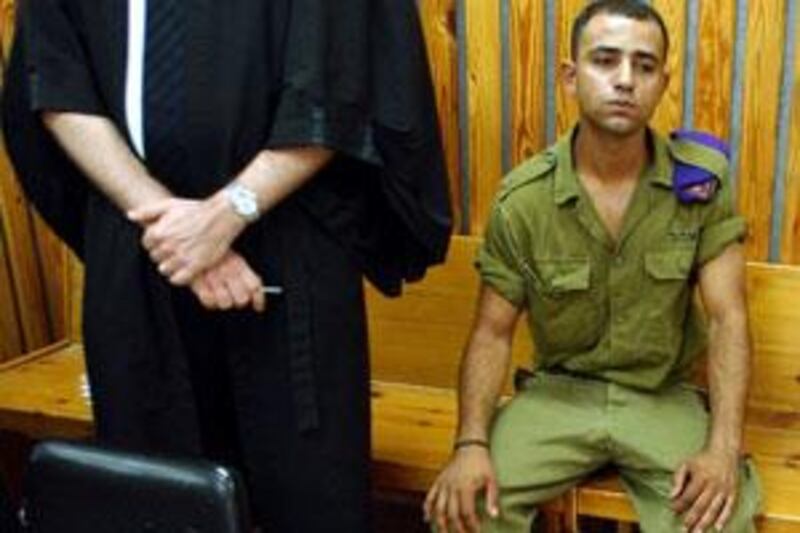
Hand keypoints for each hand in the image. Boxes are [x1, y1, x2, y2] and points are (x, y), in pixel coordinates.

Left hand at [129, 194, 246, 284]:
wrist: (221, 216)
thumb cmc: (196, 209)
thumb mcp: (170, 205)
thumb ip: (147, 211)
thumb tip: (129, 215)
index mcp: (159, 232)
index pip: (146, 245)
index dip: (155, 242)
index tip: (166, 240)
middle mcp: (167, 246)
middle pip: (155, 258)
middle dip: (163, 254)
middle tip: (175, 248)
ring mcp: (181, 257)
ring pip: (164, 269)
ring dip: (170, 265)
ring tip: (180, 258)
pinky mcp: (194, 266)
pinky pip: (177, 279)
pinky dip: (178, 276)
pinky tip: (185, 269)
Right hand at [190, 251, 265, 312]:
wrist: (188, 244)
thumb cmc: (210, 251)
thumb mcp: (231, 256)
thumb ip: (244, 273)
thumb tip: (256, 291)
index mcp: (238, 264)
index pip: (255, 285)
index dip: (259, 299)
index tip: (259, 307)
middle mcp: (227, 271)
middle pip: (242, 298)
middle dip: (239, 301)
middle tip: (235, 298)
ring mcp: (213, 278)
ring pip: (226, 303)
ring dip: (224, 302)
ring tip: (220, 295)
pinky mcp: (198, 283)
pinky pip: (209, 302)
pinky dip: (210, 302)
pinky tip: (209, 295)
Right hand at [423, 446, 498, 532]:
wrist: (470, 445)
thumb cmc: (482, 462)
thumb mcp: (492, 479)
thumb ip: (492, 498)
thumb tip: (494, 515)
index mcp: (465, 487)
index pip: (467, 512)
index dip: (471, 525)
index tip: (477, 531)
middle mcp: (452, 487)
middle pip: (451, 514)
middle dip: (457, 529)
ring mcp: (443, 484)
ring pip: (438, 508)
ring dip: (440, 523)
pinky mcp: (438, 481)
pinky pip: (429, 496)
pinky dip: (427, 508)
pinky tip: (427, 518)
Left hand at [671, 449, 738, 531]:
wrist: (724, 452)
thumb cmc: (702, 459)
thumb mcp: (686, 464)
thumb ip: (677, 479)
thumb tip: (671, 496)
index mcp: (701, 477)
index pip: (688, 496)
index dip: (680, 504)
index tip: (672, 510)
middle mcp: (714, 485)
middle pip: (701, 506)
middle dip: (691, 519)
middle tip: (684, 529)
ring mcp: (725, 490)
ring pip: (714, 510)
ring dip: (705, 523)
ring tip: (697, 532)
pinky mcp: (733, 493)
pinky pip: (729, 508)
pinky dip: (724, 518)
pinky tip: (718, 528)